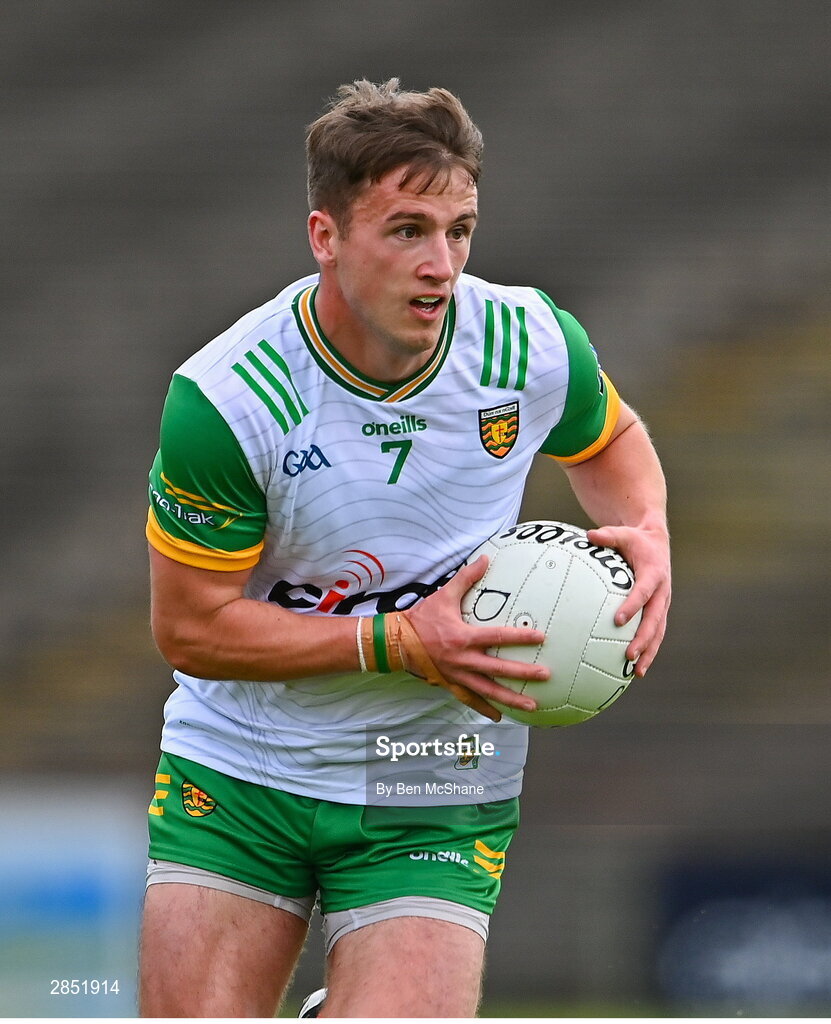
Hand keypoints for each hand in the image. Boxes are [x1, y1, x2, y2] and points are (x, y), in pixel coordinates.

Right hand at [405, 555, 548, 719]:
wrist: (397, 642)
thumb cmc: (422, 618)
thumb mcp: (444, 595)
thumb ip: (466, 578)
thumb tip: (485, 558)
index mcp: (463, 637)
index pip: (497, 637)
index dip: (520, 637)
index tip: (540, 637)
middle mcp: (463, 660)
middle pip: (498, 669)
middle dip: (523, 673)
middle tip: (545, 675)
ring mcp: (457, 675)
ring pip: (488, 690)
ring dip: (511, 698)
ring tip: (532, 705)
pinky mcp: (451, 684)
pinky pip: (470, 699)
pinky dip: (484, 709)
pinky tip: (499, 717)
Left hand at [586, 522, 670, 676]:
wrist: (656, 542)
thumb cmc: (634, 539)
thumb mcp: (622, 534)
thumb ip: (607, 536)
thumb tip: (588, 535)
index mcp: (654, 574)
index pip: (642, 593)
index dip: (632, 606)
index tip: (617, 620)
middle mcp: (662, 592)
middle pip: (655, 620)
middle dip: (643, 640)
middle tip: (628, 655)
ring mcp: (662, 604)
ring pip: (658, 632)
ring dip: (649, 652)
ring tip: (636, 672)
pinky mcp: (659, 611)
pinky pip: (655, 633)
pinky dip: (648, 650)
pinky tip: (635, 668)